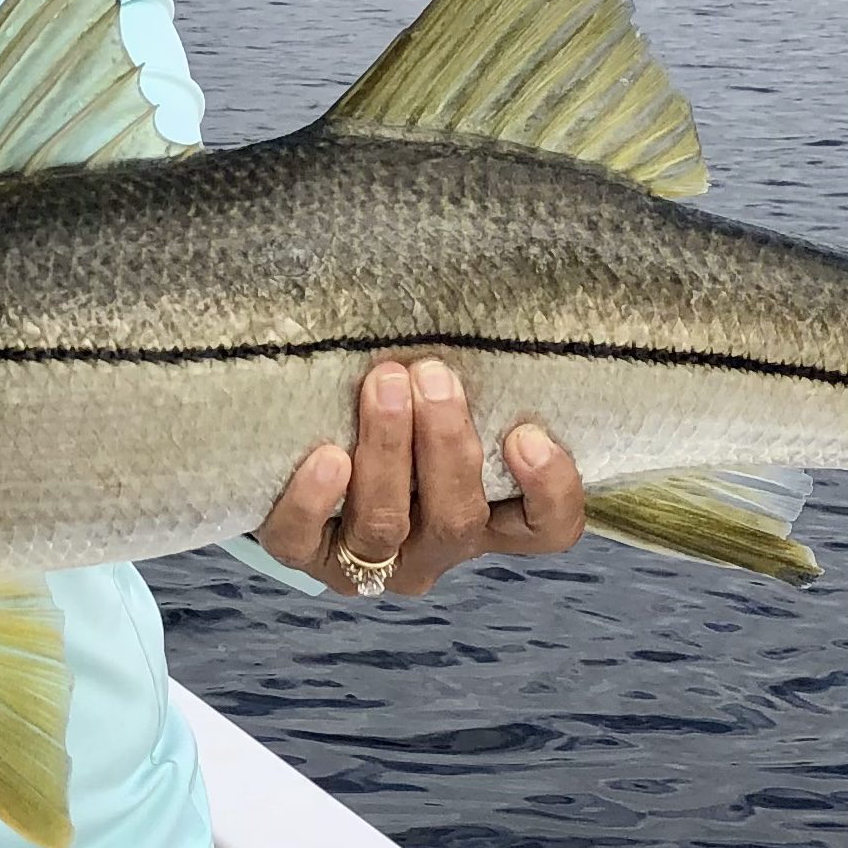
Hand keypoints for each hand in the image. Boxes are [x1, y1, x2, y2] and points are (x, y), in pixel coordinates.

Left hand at [255, 358, 584, 596]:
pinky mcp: (302, 555)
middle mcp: (431, 549)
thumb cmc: (393, 410)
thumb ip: (464, 377)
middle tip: (433, 373)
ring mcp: (366, 561)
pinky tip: (324, 456)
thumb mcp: (437, 401)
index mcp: (484, 519)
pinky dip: (313, 501)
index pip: (547, 529)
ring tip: (382, 383)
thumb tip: (483, 287)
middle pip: (457, 521)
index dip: (550, 492)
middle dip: (445, 444)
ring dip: (388, 451)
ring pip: (385, 525)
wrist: (298, 453)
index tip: (527, 433)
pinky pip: (303, 541)